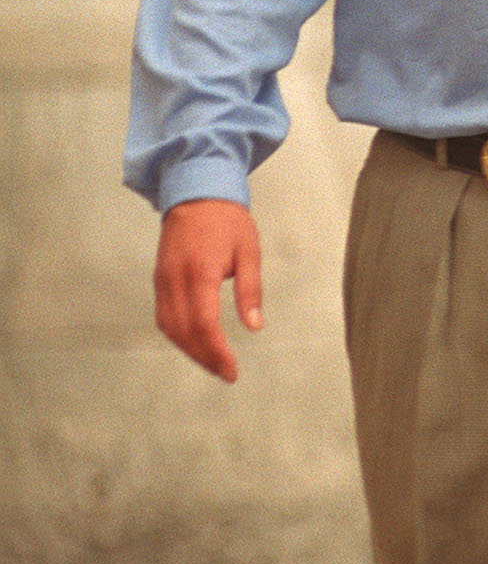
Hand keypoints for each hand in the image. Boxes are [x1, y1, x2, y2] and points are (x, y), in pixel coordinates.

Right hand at [154, 199, 262, 381]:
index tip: (231, 370)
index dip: (216, 352)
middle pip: (184, 332)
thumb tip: (254, 326)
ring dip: (189, 350)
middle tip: (225, 372)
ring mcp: (163, 280)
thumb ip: (250, 290)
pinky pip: (163, 316)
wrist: (195, 190)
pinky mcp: (159, 279)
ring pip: (169, 328)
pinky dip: (177, 335)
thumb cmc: (226, 219)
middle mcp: (175, 279)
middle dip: (204, 358)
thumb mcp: (248, 251)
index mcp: (200, 272)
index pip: (204, 324)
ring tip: (212, 363)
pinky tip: (193, 343)